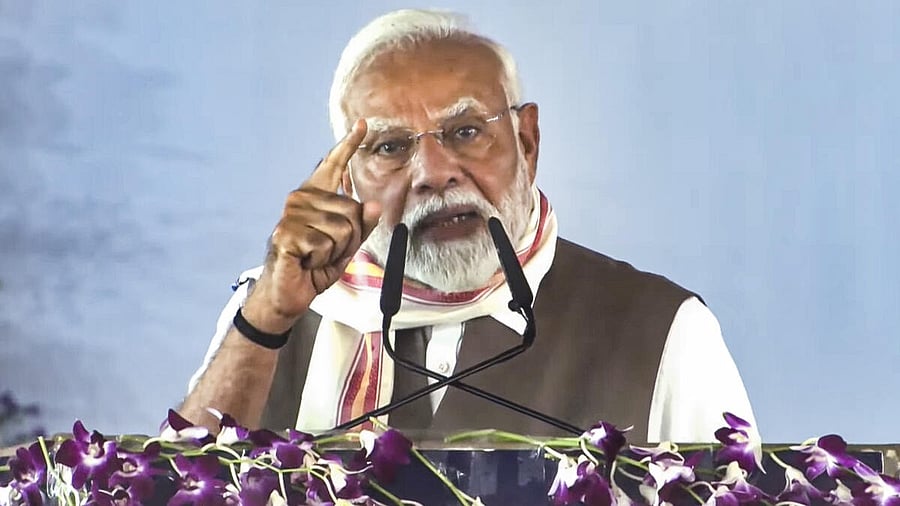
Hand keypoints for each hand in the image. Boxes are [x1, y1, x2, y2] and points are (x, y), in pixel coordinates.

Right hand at [242, 120, 381, 332]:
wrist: (288, 293)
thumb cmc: (314, 266)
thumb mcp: (346, 246)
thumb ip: (362, 226)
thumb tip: (374, 205)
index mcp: (316, 196)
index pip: (334, 165)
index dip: (349, 144)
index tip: (363, 124)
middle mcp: (301, 199)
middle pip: (352, 210)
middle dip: (350, 239)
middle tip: (327, 252)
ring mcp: (292, 215)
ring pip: (342, 228)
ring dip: (335, 251)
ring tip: (315, 256)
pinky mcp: (286, 233)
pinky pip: (326, 244)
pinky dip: (322, 260)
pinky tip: (306, 261)